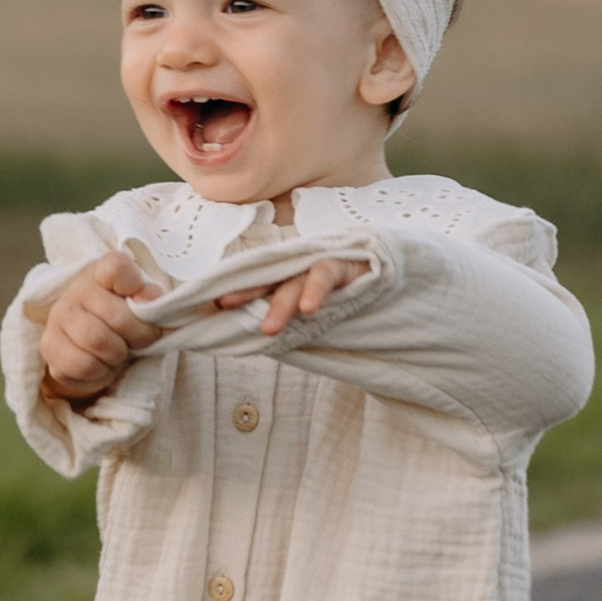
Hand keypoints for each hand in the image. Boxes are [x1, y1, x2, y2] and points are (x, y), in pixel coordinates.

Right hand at [38, 251, 163, 402]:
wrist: (90, 346)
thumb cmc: (121, 319)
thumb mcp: (141, 304)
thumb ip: (150, 297)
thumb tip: (151, 300)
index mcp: (101, 272)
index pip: (116, 268)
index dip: (133, 284)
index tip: (143, 300)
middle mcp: (76, 290)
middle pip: (117, 317)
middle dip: (139, 337)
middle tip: (141, 341)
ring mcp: (58, 317)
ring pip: (98, 341)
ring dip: (118, 355)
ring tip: (118, 351)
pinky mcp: (49, 347)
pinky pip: (83, 365)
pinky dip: (100, 371)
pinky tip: (101, 363)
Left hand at [213, 257, 367, 335]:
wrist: (389, 270)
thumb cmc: (346, 295)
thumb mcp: (314, 309)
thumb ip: (291, 319)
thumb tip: (258, 337)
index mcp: (291, 277)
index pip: (259, 283)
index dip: (238, 291)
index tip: (212, 304)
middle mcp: (302, 268)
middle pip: (269, 279)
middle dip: (246, 292)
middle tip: (223, 305)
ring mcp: (322, 263)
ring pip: (296, 281)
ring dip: (282, 304)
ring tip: (269, 329)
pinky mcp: (346, 263)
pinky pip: (327, 275)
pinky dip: (316, 292)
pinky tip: (309, 309)